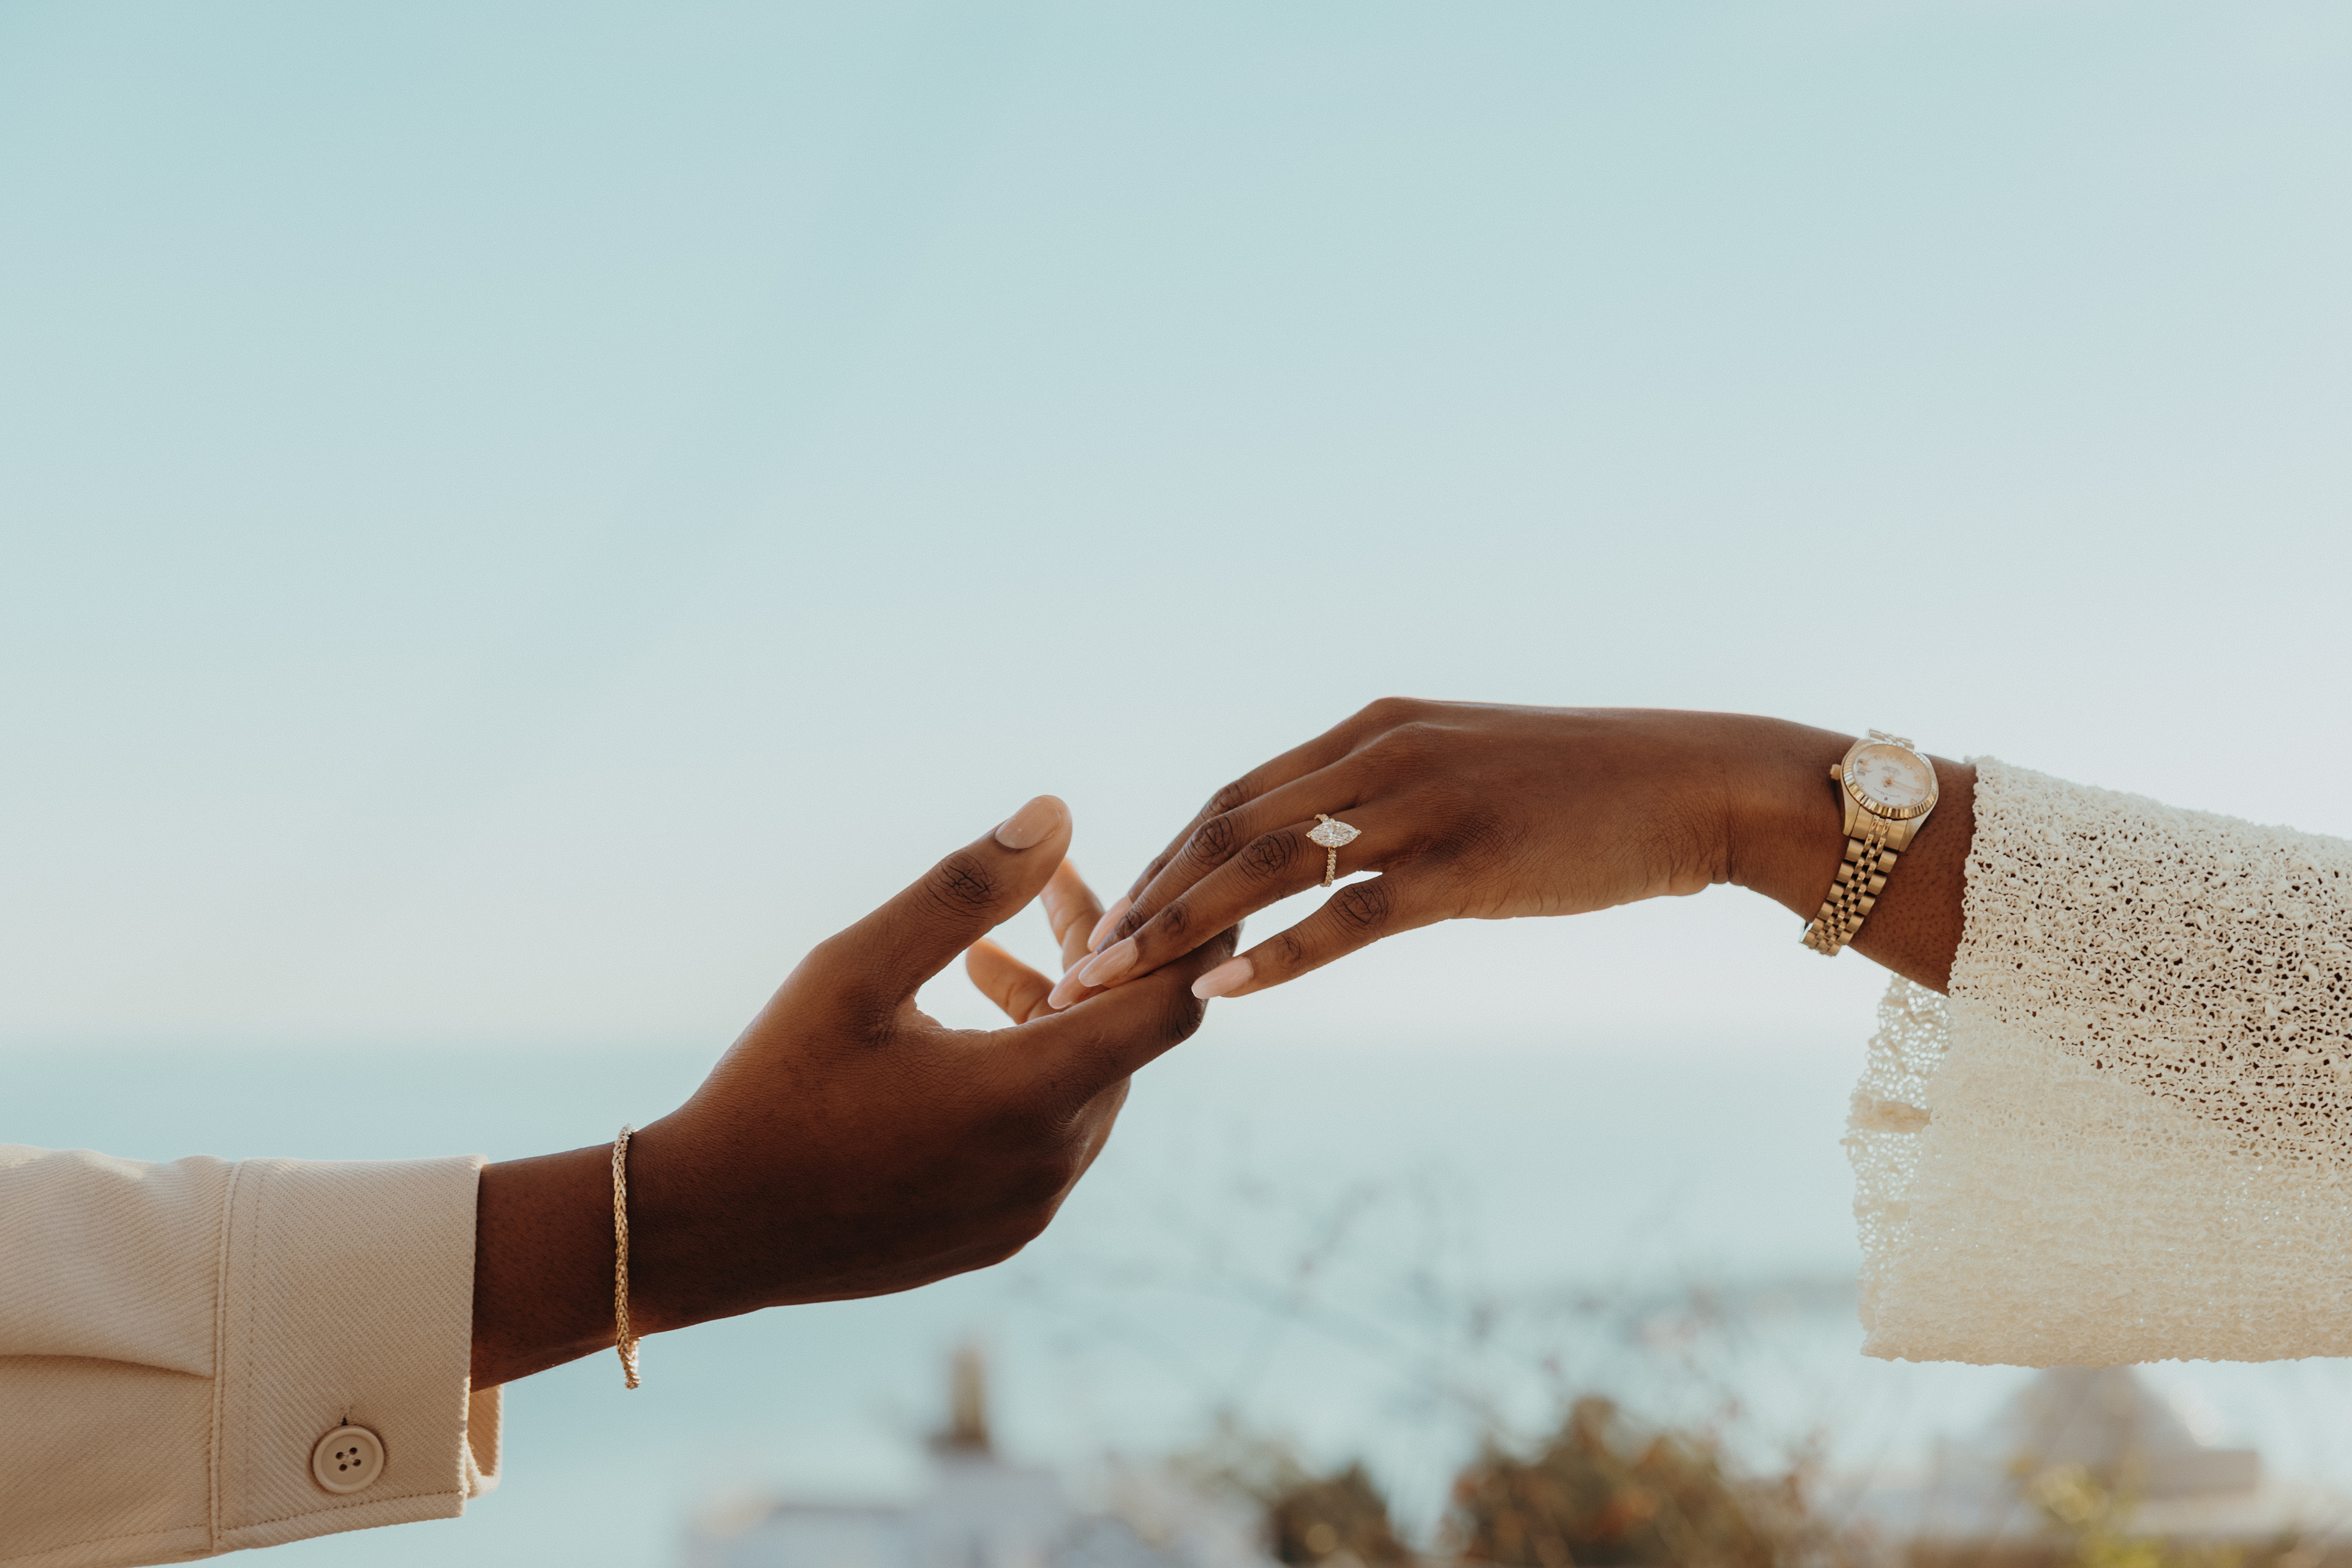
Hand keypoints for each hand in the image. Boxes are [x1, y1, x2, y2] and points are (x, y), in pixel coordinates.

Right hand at [470, 796, 1234, 1387]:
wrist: (703, 1232)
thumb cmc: (773, 1088)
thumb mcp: (856, 969)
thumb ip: (966, 890)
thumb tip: (1057, 815)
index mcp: (1028, 1095)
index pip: (1173, 1006)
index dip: (1191, 938)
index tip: (1167, 882)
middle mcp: (1049, 1162)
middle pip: (1128, 1039)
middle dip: (1100, 961)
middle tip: (1045, 896)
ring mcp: (1029, 1208)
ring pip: (1091, 1090)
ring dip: (1059, 1020)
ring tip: (980, 964)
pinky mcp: (1001, 1234)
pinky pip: (1052, 1141)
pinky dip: (1033, 1080)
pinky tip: (959, 1042)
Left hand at [1043, 700, 1971, 1008]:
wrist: (1694, 784)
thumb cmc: (1583, 792)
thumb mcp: (1465, 776)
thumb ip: (1387, 804)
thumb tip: (1328, 858)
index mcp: (1373, 730)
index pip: (1238, 796)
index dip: (1167, 857)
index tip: (1112, 917)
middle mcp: (1381, 754)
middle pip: (1228, 826)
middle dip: (1146, 895)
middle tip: (1076, 965)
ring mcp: (1420, 805)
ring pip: (1267, 866)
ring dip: (1181, 926)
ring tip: (1114, 984)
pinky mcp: (1463, 864)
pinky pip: (1348, 914)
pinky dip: (1278, 952)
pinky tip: (1224, 991)